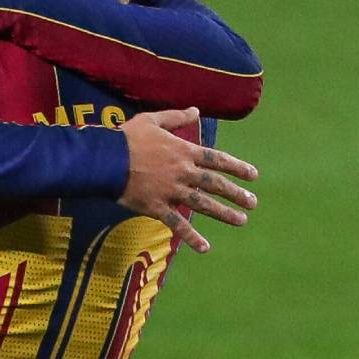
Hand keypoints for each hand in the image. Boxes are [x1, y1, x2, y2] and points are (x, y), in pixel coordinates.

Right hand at [119, 107, 258, 253]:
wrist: (106, 159)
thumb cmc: (127, 137)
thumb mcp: (152, 120)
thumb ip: (176, 117)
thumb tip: (196, 110)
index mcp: (183, 151)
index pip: (217, 160)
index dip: (237, 167)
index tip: (253, 176)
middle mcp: (183, 172)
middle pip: (215, 184)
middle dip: (236, 193)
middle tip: (253, 202)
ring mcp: (172, 191)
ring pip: (204, 204)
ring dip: (225, 213)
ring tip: (242, 220)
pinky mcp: (158, 207)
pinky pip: (178, 224)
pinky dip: (192, 237)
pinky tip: (205, 248)